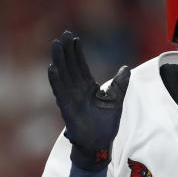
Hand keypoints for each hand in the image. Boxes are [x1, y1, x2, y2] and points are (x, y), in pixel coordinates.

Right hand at [48, 30, 129, 170]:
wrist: (101, 141)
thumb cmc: (107, 122)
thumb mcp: (116, 98)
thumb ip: (120, 83)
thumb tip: (126, 68)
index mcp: (88, 86)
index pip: (80, 65)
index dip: (77, 52)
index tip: (74, 38)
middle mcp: (77, 89)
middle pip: (70, 66)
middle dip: (66, 51)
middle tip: (62, 35)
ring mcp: (70, 97)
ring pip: (63, 75)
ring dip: (59, 60)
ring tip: (55, 45)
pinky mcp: (66, 107)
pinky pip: (60, 91)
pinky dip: (56, 80)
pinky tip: (52, 68)